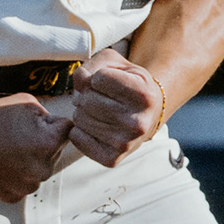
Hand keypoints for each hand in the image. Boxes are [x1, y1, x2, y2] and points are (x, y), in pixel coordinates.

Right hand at [0, 88, 70, 202]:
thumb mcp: (27, 103)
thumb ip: (50, 116)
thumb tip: (60, 127)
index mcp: (49, 144)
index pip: (67, 131)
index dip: (50, 124)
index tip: (32, 123)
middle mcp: (42, 169)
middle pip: (53, 153)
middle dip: (40, 143)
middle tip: (14, 136)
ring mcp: (26, 186)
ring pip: (37, 170)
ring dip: (28, 161)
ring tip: (5, 149)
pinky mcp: (11, 196)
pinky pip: (22, 184)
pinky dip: (14, 175)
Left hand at [67, 48, 163, 169]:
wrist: (148, 115)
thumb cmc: (129, 85)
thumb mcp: (117, 65)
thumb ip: (93, 64)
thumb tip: (79, 81)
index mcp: (144, 95)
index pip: (99, 78)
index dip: (98, 77)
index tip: (110, 83)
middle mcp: (137, 122)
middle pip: (87, 100)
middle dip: (88, 95)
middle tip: (102, 99)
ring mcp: (125, 143)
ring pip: (79, 118)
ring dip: (83, 112)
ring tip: (100, 112)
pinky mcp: (112, 158)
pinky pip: (76, 137)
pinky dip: (80, 129)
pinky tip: (95, 126)